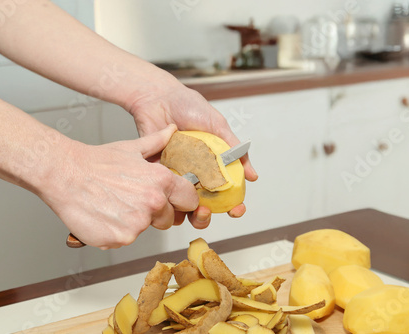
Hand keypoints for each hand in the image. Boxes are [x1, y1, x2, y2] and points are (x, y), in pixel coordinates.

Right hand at [39, 125, 197, 248]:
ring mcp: (138, 223)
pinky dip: (115, 232)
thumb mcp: (131, 148)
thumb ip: (157, 142)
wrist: (64, 174)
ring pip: (145, 230)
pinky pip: (125, 240)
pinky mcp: (121, 238)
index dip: (181, 201)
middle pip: (168, 219)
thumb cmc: (95, 162)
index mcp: (161, 181)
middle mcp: (154, 202)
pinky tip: (104, 216)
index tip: (172, 202)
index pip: (189, 200)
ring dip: (133, 222)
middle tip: (130, 200)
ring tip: (114, 205)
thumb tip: (171, 130)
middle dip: (154, 213)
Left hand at [127, 73, 257, 226]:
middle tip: (209, 211)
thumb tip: (252, 175)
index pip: (225, 192)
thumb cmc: (188, 106)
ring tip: (192, 206)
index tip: (237, 209)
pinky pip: (162, 189)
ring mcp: (175, 173)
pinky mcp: (157, 170)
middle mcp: (193, 172)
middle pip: (202, 204)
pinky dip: (167, 195)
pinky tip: (173, 189)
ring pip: (181, 203)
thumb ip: (235, 150)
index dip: (233, 204)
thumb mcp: (218, 127)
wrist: (159, 96)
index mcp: (211, 165)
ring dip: (187, 211)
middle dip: (207, 215)